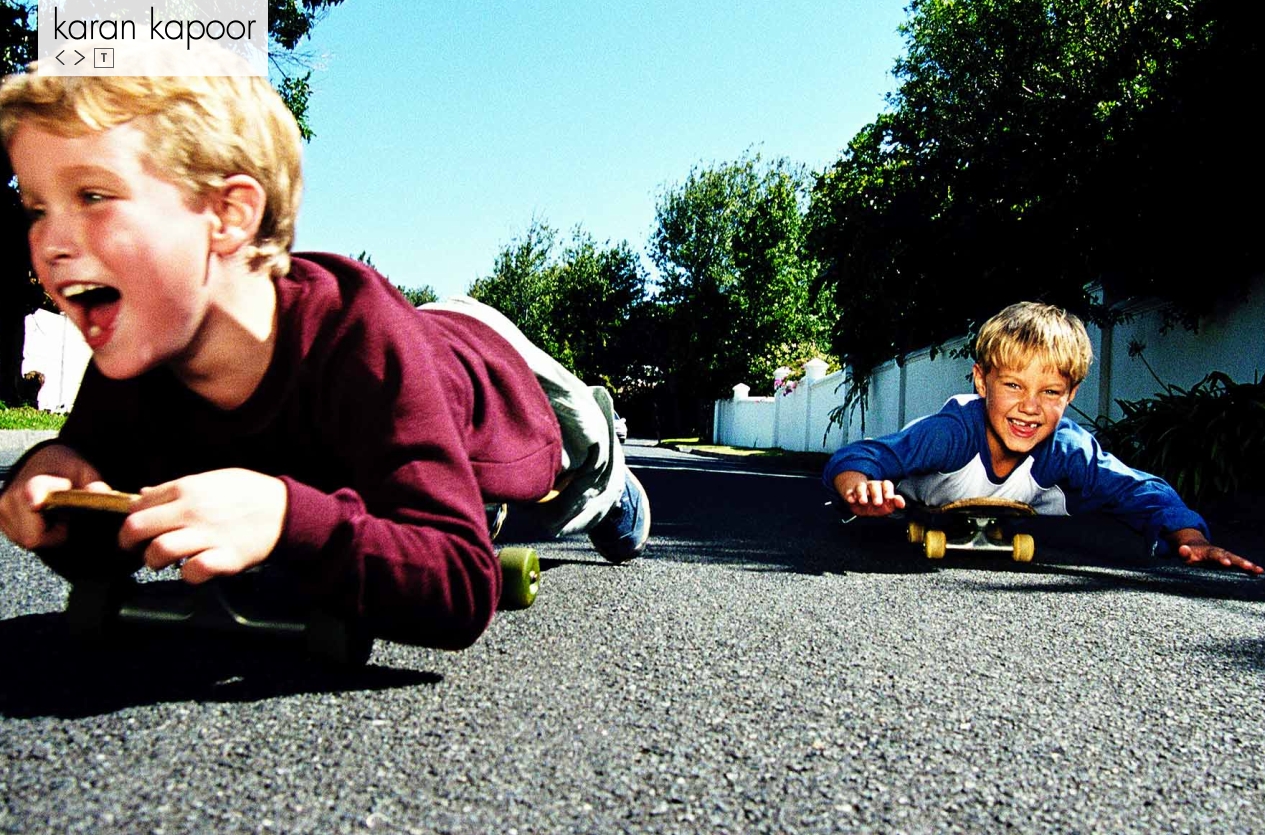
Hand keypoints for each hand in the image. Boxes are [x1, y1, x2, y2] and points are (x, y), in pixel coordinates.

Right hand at [0, 444, 105, 549]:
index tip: (37, 503)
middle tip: (63, 516)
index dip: (36, 503)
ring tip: (51, 514)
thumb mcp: (86, 473)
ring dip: (44, 533)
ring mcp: (2, 509)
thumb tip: (102, 493)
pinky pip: (19, 537)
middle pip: (34, 537)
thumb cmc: (66, 469)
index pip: (30, 496)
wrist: (42, 461)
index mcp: (34, 483)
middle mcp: (12, 497)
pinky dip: (33, 531)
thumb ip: (95, 486)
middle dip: (54, 534)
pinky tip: (40, 517)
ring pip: (26, 540)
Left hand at [119, 469, 287, 582]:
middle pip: (136, 528)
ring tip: (165, 561)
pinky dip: (189, 574)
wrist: (287, 509)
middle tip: (138, 549)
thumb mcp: (211, 479)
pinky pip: (193, 572)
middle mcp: (192, 511)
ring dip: (156, 560)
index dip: (131, 519)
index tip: (137, 529)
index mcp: (186, 489)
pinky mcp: (225, 558)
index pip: (136, 505)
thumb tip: (142, 495)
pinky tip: (194, 569)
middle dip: (129, 543)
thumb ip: (175, 488)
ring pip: (159, 551)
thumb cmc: (248, 493)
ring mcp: (208, 535)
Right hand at [833, 471, 906, 517]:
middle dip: (876, 494)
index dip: (888, 491)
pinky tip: (851, 500)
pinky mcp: (850, 493)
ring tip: (863, 502)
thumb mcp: (884, 505)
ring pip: (861, 487)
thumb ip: (893, 504)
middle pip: (874, 485)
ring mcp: (860, 489)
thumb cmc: (873, 503)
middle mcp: (871, 486)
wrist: (857, 501)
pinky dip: (850, 495)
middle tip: (878, 503)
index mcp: (882, 488)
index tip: (889, 498)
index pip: (886, 485)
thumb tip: (902, 504)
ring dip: (862, 494)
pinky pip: (849, 492)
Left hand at [1171, 529, 1262, 575]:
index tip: (1227, 563)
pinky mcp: (1231, 562)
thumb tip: (1182, 549)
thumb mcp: (1184, 552)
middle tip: (1249, 567)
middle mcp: (1221, 553)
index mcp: (1209, 551)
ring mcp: (1227, 557)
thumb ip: (1184, 552)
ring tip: (1258, 571)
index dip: (1221, 559)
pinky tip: (1259, 573)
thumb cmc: (1190, 553)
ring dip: (1249, 565)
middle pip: (1232, 557)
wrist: (1197, 547)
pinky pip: (1241, 565)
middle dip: (1240, 562)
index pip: (1215, 555)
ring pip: (1239, 561)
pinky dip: (1250, 568)